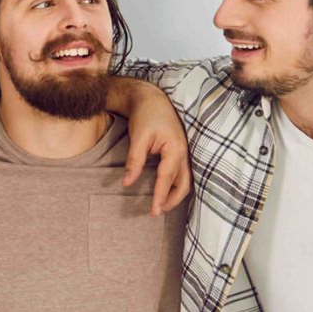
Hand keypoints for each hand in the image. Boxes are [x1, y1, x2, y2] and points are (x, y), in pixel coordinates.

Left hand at [110, 79, 191, 214]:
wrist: (152, 99)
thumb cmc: (146, 115)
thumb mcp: (138, 137)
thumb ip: (135, 161)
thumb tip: (127, 183)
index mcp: (175, 148)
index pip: (168, 178)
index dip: (161, 196)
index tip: (154, 211)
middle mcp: (184, 153)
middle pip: (184, 184)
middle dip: (172, 200)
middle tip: (157, 212)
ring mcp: (184, 153)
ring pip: (185, 180)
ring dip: (174, 194)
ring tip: (161, 205)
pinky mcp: (180, 153)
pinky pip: (181, 174)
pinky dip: (175, 185)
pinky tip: (165, 191)